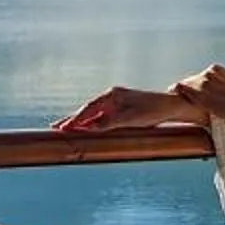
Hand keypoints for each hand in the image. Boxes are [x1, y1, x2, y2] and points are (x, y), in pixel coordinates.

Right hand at [54, 85, 192, 133]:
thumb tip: (89, 128)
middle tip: (55, 129)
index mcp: (112, 95)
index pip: (88, 109)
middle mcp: (112, 97)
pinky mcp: (120, 110)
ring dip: (79, 122)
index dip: (75, 120)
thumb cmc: (152, 111)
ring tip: (63, 128)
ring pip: (92, 114)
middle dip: (71, 119)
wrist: (170, 106)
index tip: (62, 129)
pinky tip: (83, 128)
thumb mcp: (130, 119)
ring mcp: (115, 103)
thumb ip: (108, 123)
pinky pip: (100, 116)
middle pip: (87, 110)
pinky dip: (90, 122)